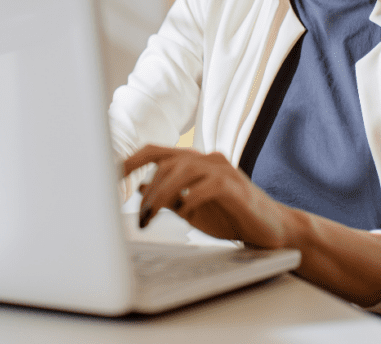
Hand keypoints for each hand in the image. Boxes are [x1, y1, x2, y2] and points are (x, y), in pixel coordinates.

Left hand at [123, 144, 289, 248]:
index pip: (154, 151)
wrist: (271, 229)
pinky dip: (190, 199)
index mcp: (192, 160)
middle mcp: (206, 158)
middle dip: (146, 188)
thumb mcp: (189, 206)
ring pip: (182, 169)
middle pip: (165, 161)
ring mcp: (222, 169)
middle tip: (140, 216)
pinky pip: (206, 186)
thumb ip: (166, 195)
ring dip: (161, 194)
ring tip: (152, 216)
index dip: (130, 161)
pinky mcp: (235, 186)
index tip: (109, 176)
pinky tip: (185, 212)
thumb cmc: (228, 215)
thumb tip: (136, 188)